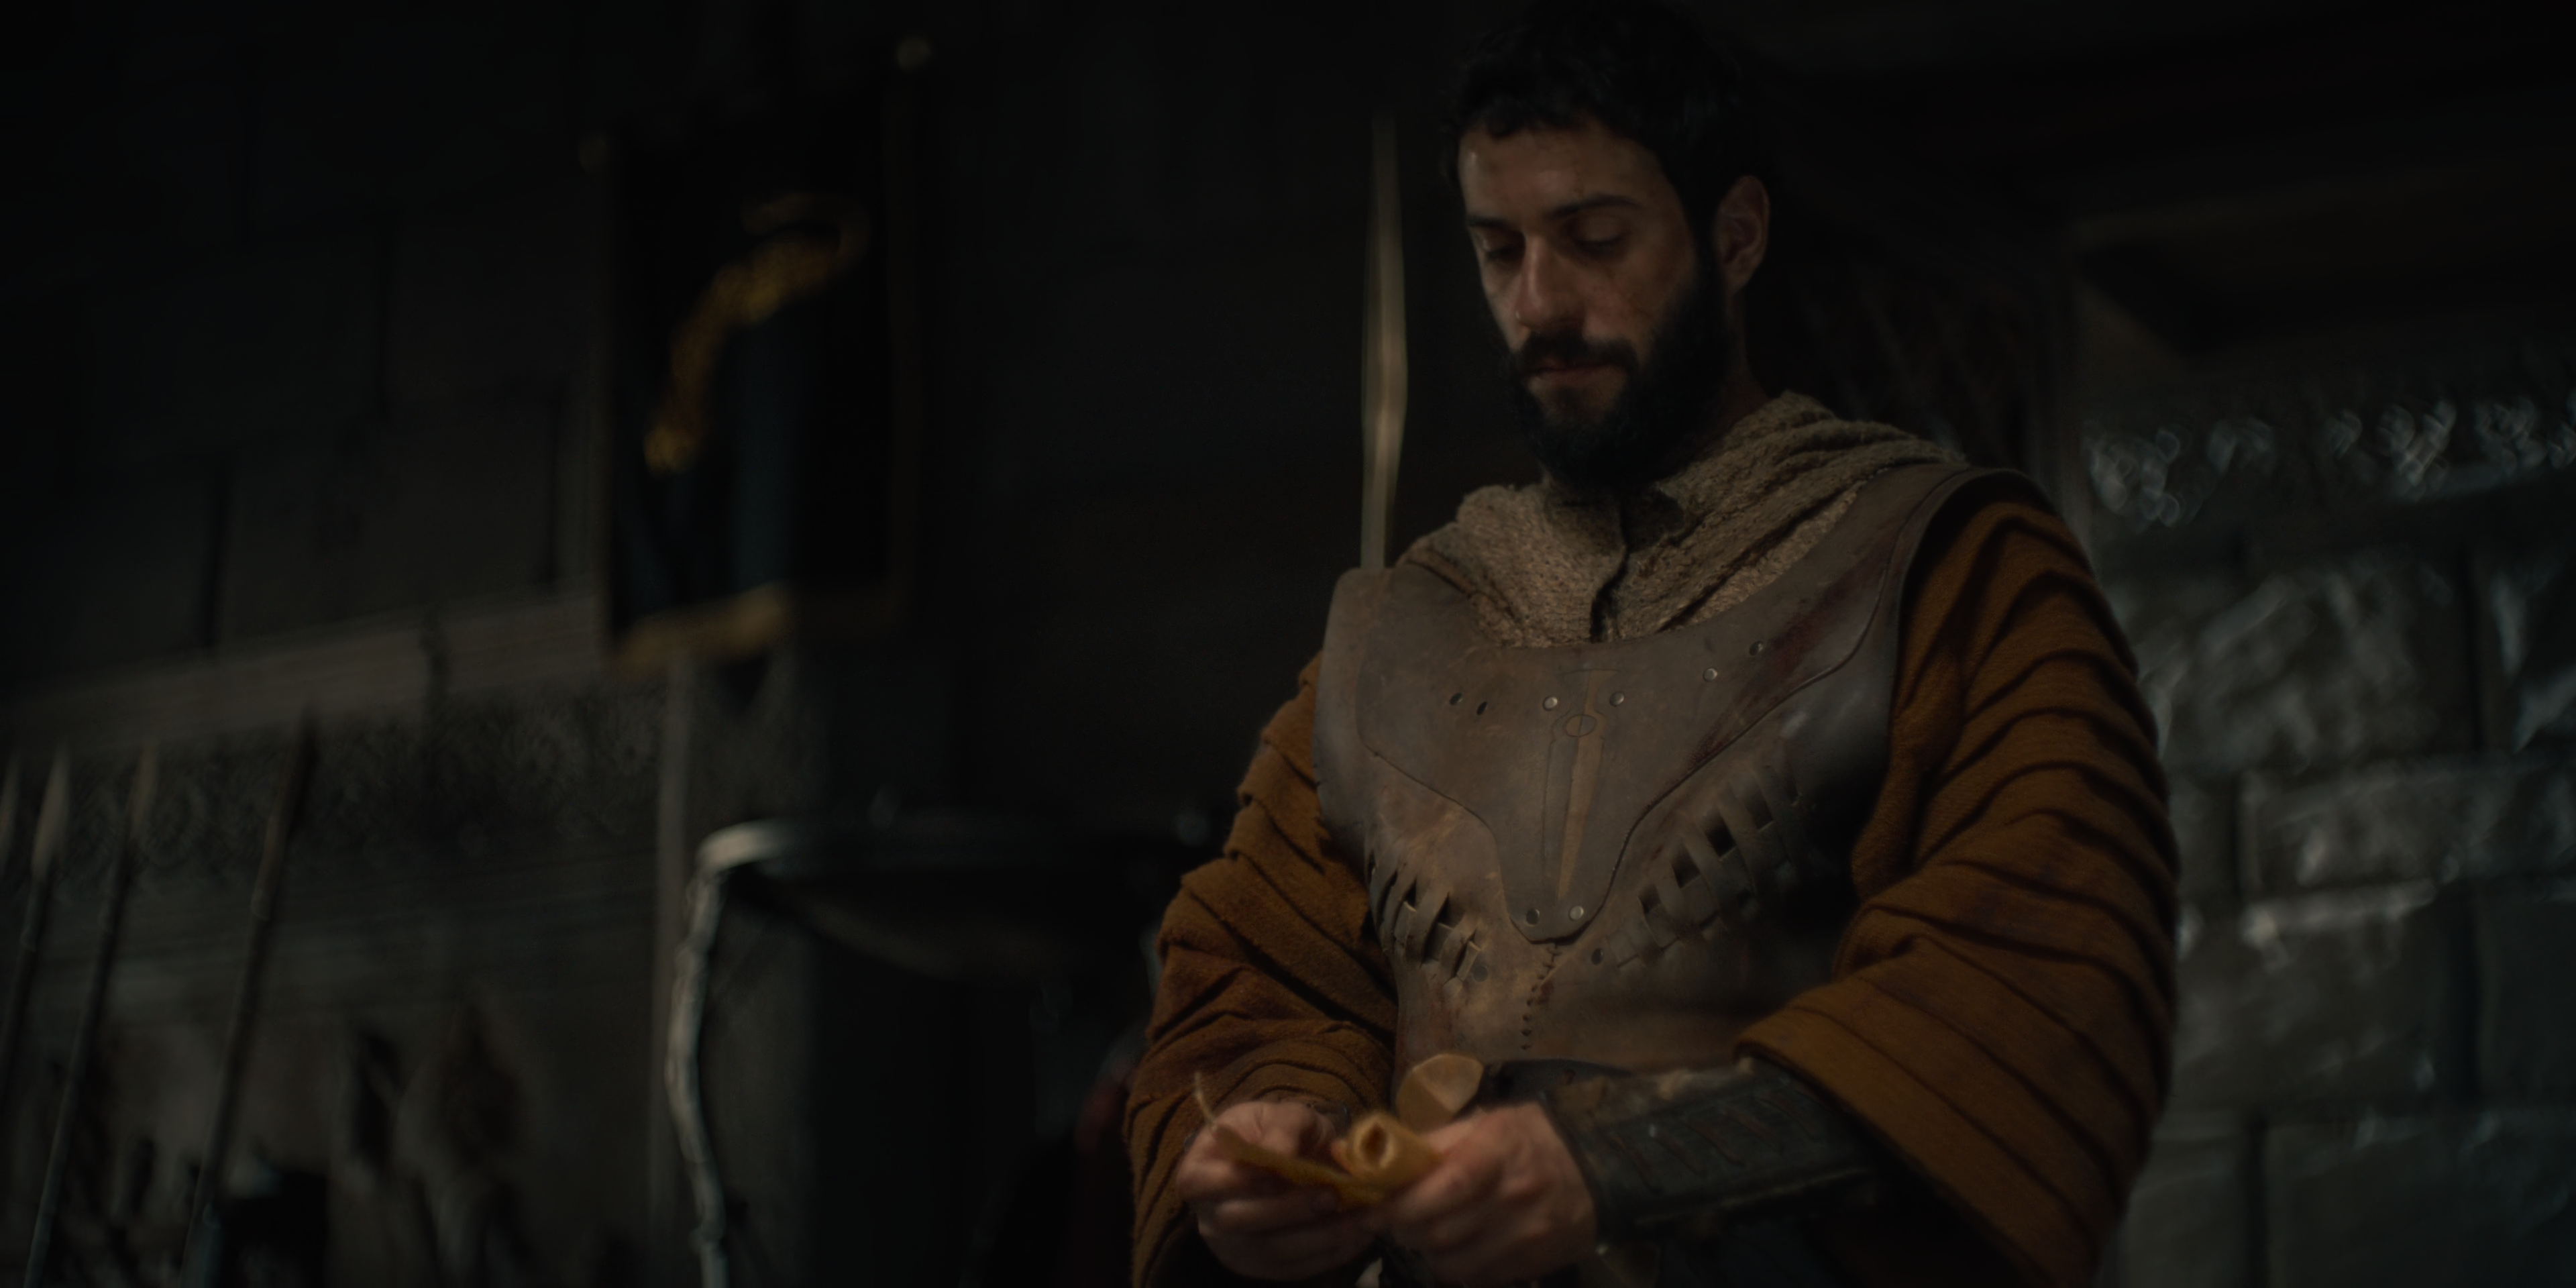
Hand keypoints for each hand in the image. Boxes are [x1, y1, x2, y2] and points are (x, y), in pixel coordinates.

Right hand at [1176, 1099, 1373, 1280]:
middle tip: (1332, 1195)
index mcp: (1198, 1171)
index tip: (1278, 1171)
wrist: (1283, 1162)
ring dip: (1323, 1236)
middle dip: (1288, 1210)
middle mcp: (1210, 1216)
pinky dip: (1334, 1252)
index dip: (1235, 1180)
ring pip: (1274, 1251)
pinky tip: (1362, 1232)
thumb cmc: (1273, 1134)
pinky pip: (1297, 1268)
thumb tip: (1281, 1151)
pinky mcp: (1265, 1268)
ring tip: (1365, 1217)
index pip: (1199, 1183)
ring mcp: (1236, 1248)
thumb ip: (1282, 1127)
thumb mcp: (1278, 1114)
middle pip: (1239, 1221)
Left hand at [1366, 1102, 1595, 1286]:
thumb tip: (1384, 1157)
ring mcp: (1525, 1236)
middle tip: (1395, 1218)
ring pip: (1452, 1263)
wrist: (1601, 1168)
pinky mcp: (1532, 1263)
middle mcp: (1514, 1197)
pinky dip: (1457, 1265)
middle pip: (1439, 1231)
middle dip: (1405, 1228)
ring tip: (1426, 1232)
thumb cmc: (1536, 1137)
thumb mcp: (1490, 1122)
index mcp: (1500, 1151)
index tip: (1375, 1206)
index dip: (1402, 1202)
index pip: (1445, 1186)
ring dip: (1427, 1251)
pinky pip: (1477, 1277)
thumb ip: (1439, 1142)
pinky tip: (1458, 1245)